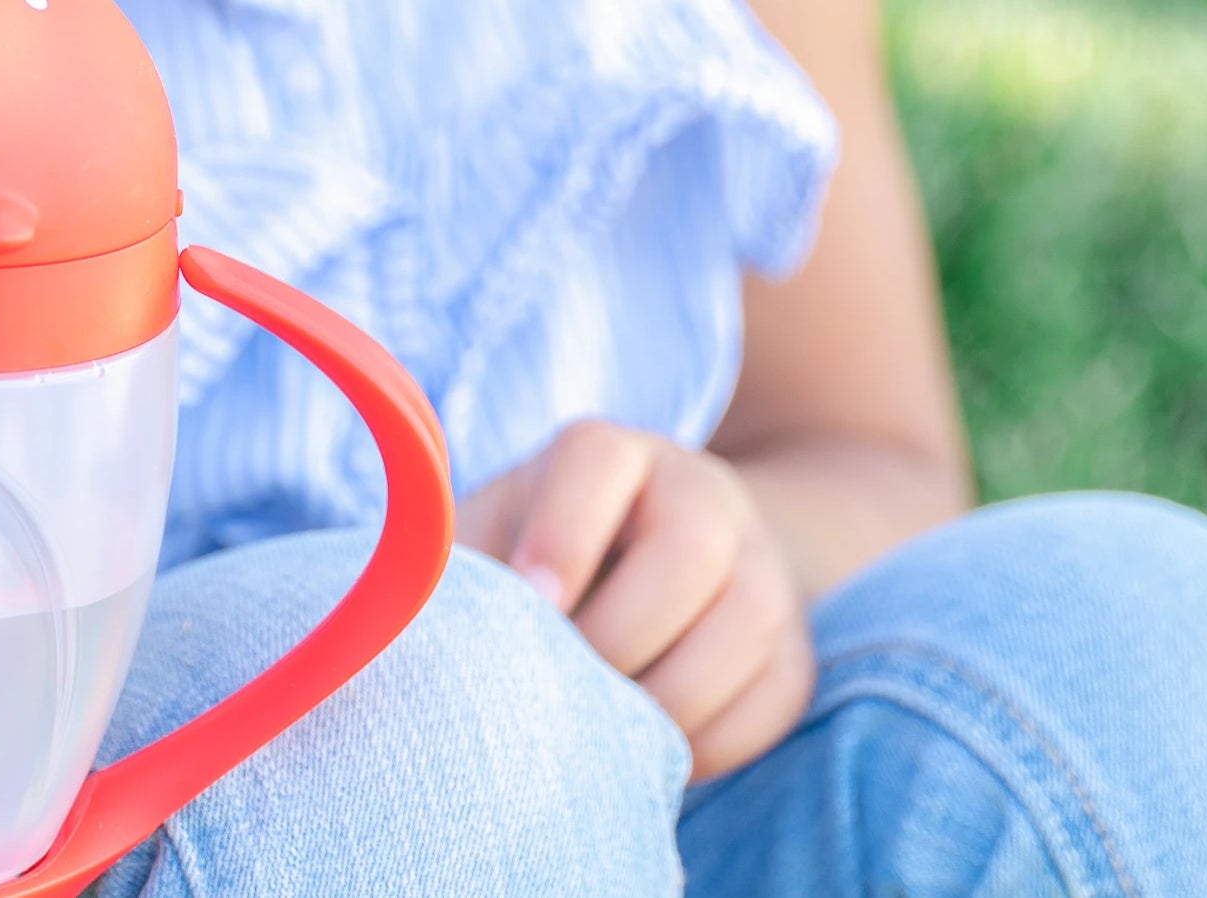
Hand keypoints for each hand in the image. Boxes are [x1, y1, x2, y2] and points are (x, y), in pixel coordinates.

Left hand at [458, 419, 812, 778]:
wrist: (660, 566)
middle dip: (618, 638)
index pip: (597, 461)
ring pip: (743, 626)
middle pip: (688, 552)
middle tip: (563, 693)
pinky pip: (770, 702)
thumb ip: (462, 570)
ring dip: (666, 701)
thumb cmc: (543, 557)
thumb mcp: (499, 535)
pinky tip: (652, 753)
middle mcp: (698, 491)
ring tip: (603, 736)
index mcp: (610, 452)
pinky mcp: (793, 648)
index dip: (563, 535)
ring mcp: (760, 565)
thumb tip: (412, 630)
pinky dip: (710, 744)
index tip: (531, 604)